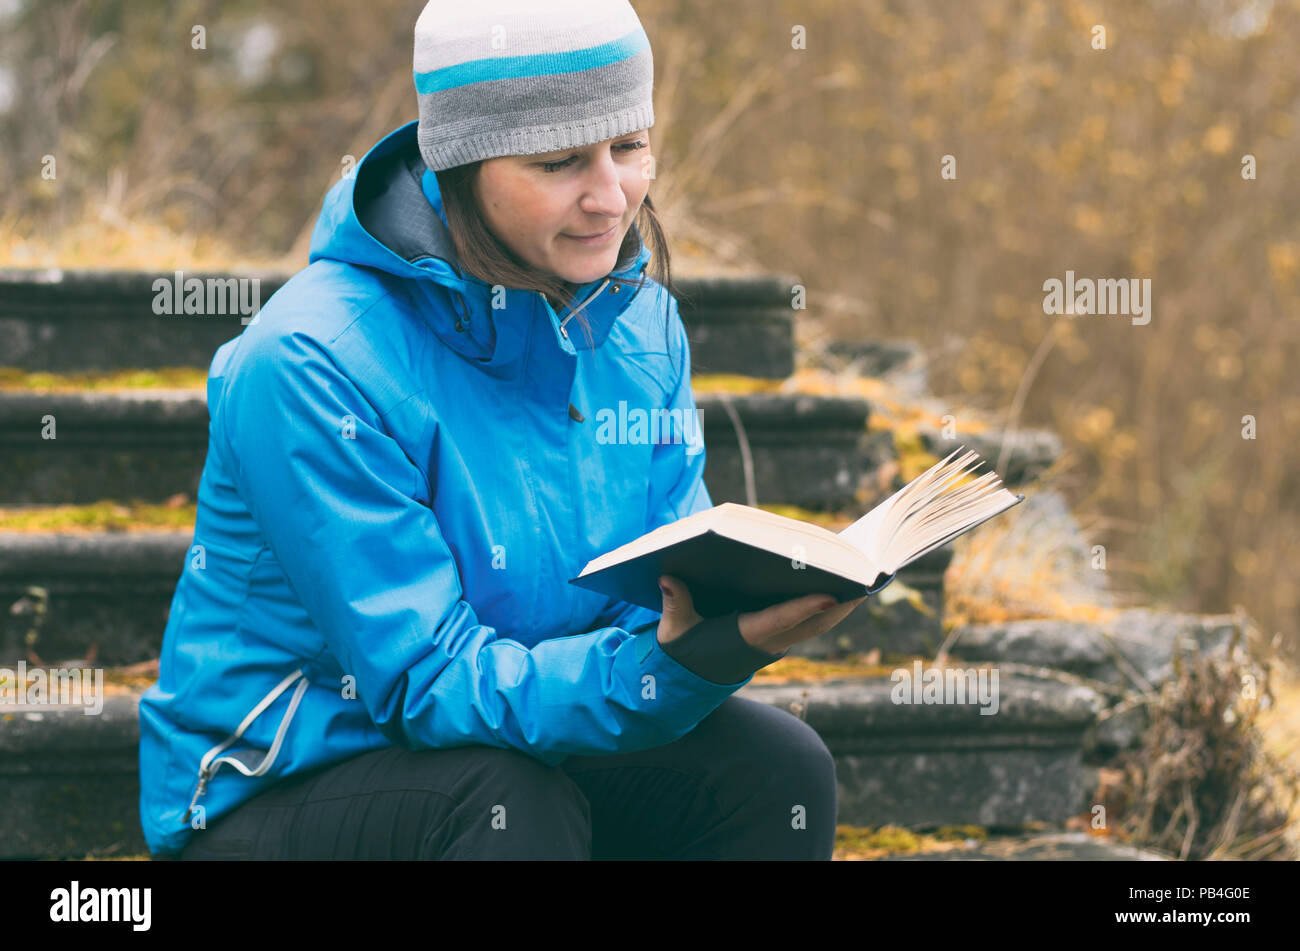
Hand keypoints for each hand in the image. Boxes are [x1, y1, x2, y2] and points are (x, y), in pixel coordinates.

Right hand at [656, 574, 866, 653]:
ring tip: (864, 576)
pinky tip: (842, 584)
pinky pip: (812, 623)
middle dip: (840, 604)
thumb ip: (674, 605)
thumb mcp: (672, 631)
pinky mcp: (780, 639)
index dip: (803, 609)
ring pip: (818, 625)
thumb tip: (667, 577)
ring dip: (842, 605)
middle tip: (866, 579)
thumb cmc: (682, 651)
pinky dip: (829, 606)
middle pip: (813, 624)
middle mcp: (768, 643)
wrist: (690, 681)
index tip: (829, 594)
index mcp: (744, 638)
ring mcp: (778, 643)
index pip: (779, 621)